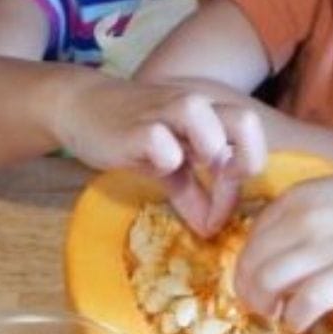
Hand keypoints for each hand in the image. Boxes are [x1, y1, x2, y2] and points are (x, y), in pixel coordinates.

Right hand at [55, 80, 266, 235]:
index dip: (248, 170)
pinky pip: (158, 139)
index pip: (251, 132)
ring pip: (201, 114)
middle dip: (246, 158)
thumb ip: (190, 191)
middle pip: (245, 119)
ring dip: (207, 147)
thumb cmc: (132, 131)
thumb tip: (210, 228)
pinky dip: (164, 156)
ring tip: (192, 166)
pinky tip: (154, 165)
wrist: (81, 104)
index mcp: (207, 114)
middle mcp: (193, 107)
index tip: (222, 204)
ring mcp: (162, 112)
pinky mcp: (133, 127)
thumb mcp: (167, 162)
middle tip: (222, 180)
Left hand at [235, 164, 332, 331]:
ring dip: (264, 307)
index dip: (248, 267)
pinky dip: (294, 318)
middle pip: (251, 263)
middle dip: (249, 291)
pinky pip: (302, 304)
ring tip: (279, 314)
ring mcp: (325, 246)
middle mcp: (303, 219)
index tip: (257, 283)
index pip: (250, 239)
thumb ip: (303, 215)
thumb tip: (279, 250)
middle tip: (263, 306)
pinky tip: (301, 321)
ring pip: (266, 283)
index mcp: (297, 198)